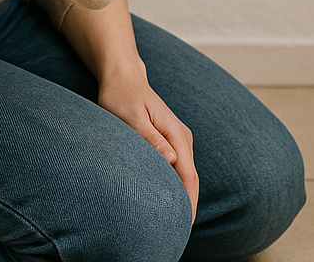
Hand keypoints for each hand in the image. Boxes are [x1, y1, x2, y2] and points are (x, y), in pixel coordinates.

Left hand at [97, 64, 199, 215]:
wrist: (123, 78)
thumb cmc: (123, 96)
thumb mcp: (132, 118)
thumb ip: (152, 139)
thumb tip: (173, 162)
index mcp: (176, 134)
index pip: (189, 176)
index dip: (189, 203)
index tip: (184, 227)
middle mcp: (182, 138)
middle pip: (190, 179)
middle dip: (187, 207)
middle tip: (176, 236)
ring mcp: (177, 139)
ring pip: (184, 175)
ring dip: (181, 199)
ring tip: (171, 225)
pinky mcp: (168, 142)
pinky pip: (177, 169)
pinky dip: (174, 187)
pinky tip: (165, 201)